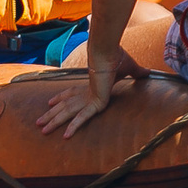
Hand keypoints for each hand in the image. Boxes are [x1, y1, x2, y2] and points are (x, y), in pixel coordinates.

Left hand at [34, 41, 149, 136]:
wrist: (111, 52)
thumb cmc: (117, 57)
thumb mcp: (129, 69)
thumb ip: (137, 74)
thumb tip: (148, 72)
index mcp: (90, 84)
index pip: (71, 93)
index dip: (60, 98)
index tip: (50, 103)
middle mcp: (85, 92)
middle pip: (64, 106)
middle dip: (51, 115)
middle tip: (39, 124)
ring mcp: (88, 97)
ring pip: (67, 112)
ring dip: (54, 121)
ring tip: (42, 130)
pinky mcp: (94, 102)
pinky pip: (83, 118)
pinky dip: (74, 126)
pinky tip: (65, 136)